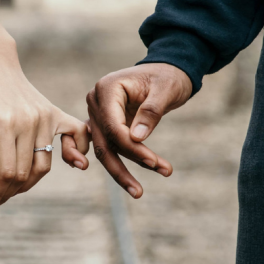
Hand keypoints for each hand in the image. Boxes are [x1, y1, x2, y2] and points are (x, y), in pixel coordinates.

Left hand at [0, 39, 89, 216]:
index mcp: (4, 124)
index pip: (7, 174)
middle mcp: (29, 122)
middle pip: (25, 173)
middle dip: (9, 192)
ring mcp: (45, 117)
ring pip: (44, 164)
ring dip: (29, 181)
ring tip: (12, 185)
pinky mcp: (54, 112)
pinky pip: (76, 136)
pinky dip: (76, 152)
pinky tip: (72, 162)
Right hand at [86, 63, 191, 197]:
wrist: (166, 71)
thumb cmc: (167, 77)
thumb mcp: (165, 89)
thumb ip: (151, 112)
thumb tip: (136, 139)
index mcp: (106, 88)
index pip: (113, 126)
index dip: (131, 147)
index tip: (153, 161)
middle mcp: (95, 101)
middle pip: (104, 142)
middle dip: (122, 167)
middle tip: (139, 191)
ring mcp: (97, 113)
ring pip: (103, 149)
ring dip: (120, 170)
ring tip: (138, 191)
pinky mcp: (103, 124)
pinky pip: (103, 146)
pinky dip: (112, 162)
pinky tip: (118, 180)